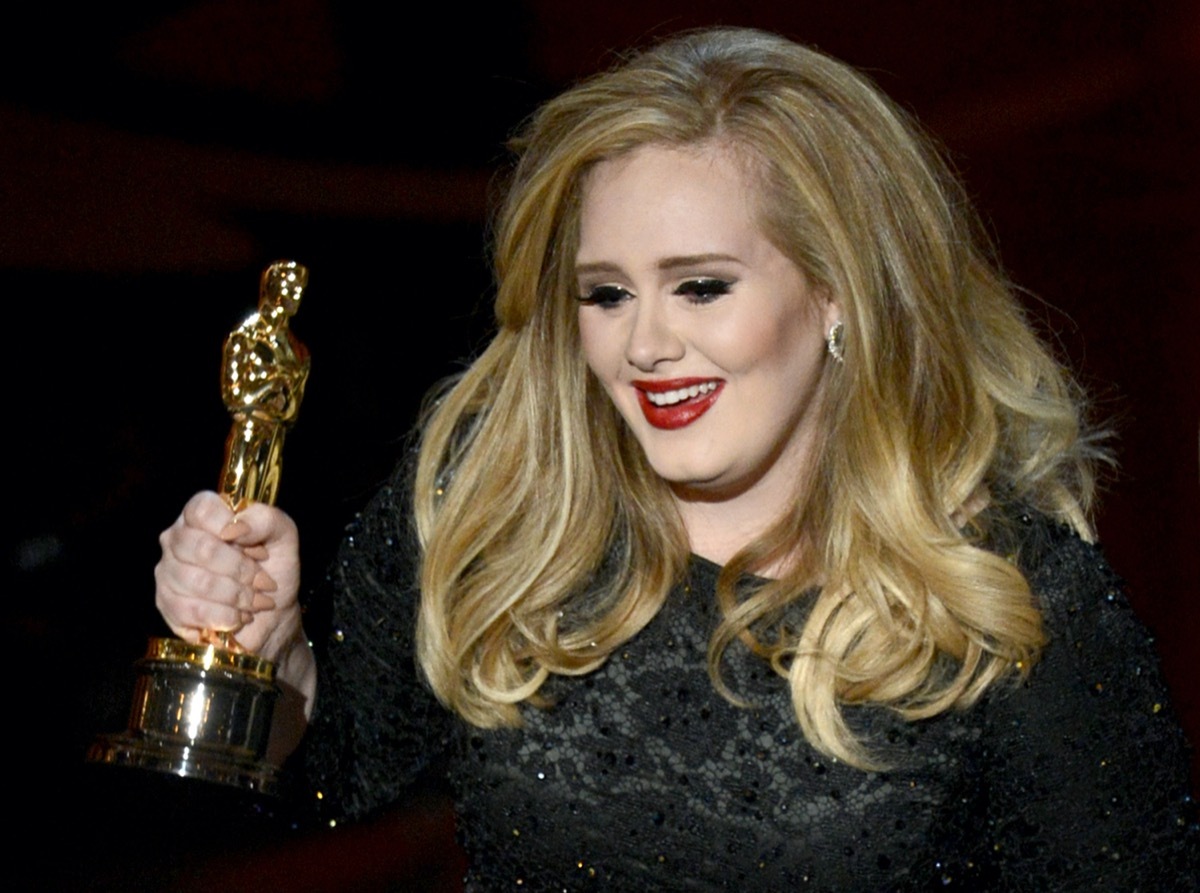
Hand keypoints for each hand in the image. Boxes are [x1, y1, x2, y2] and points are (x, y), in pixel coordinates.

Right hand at [155, 491, 301, 661]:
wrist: (272, 614)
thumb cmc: (274, 568)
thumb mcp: (283, 536)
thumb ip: (265, 519)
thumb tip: (234, 527)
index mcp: (203, 514)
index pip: (202, 510)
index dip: (234, 530)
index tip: (259, 551)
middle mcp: (178, 538)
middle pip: (202, 548)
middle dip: (241, 570)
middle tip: (262, 582)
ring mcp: (168, 571)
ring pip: (197, 582)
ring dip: (236, 596)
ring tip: (253, 601)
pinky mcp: (166, 604)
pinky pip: (190, 610)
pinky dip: (223, 617)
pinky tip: (238, 617)